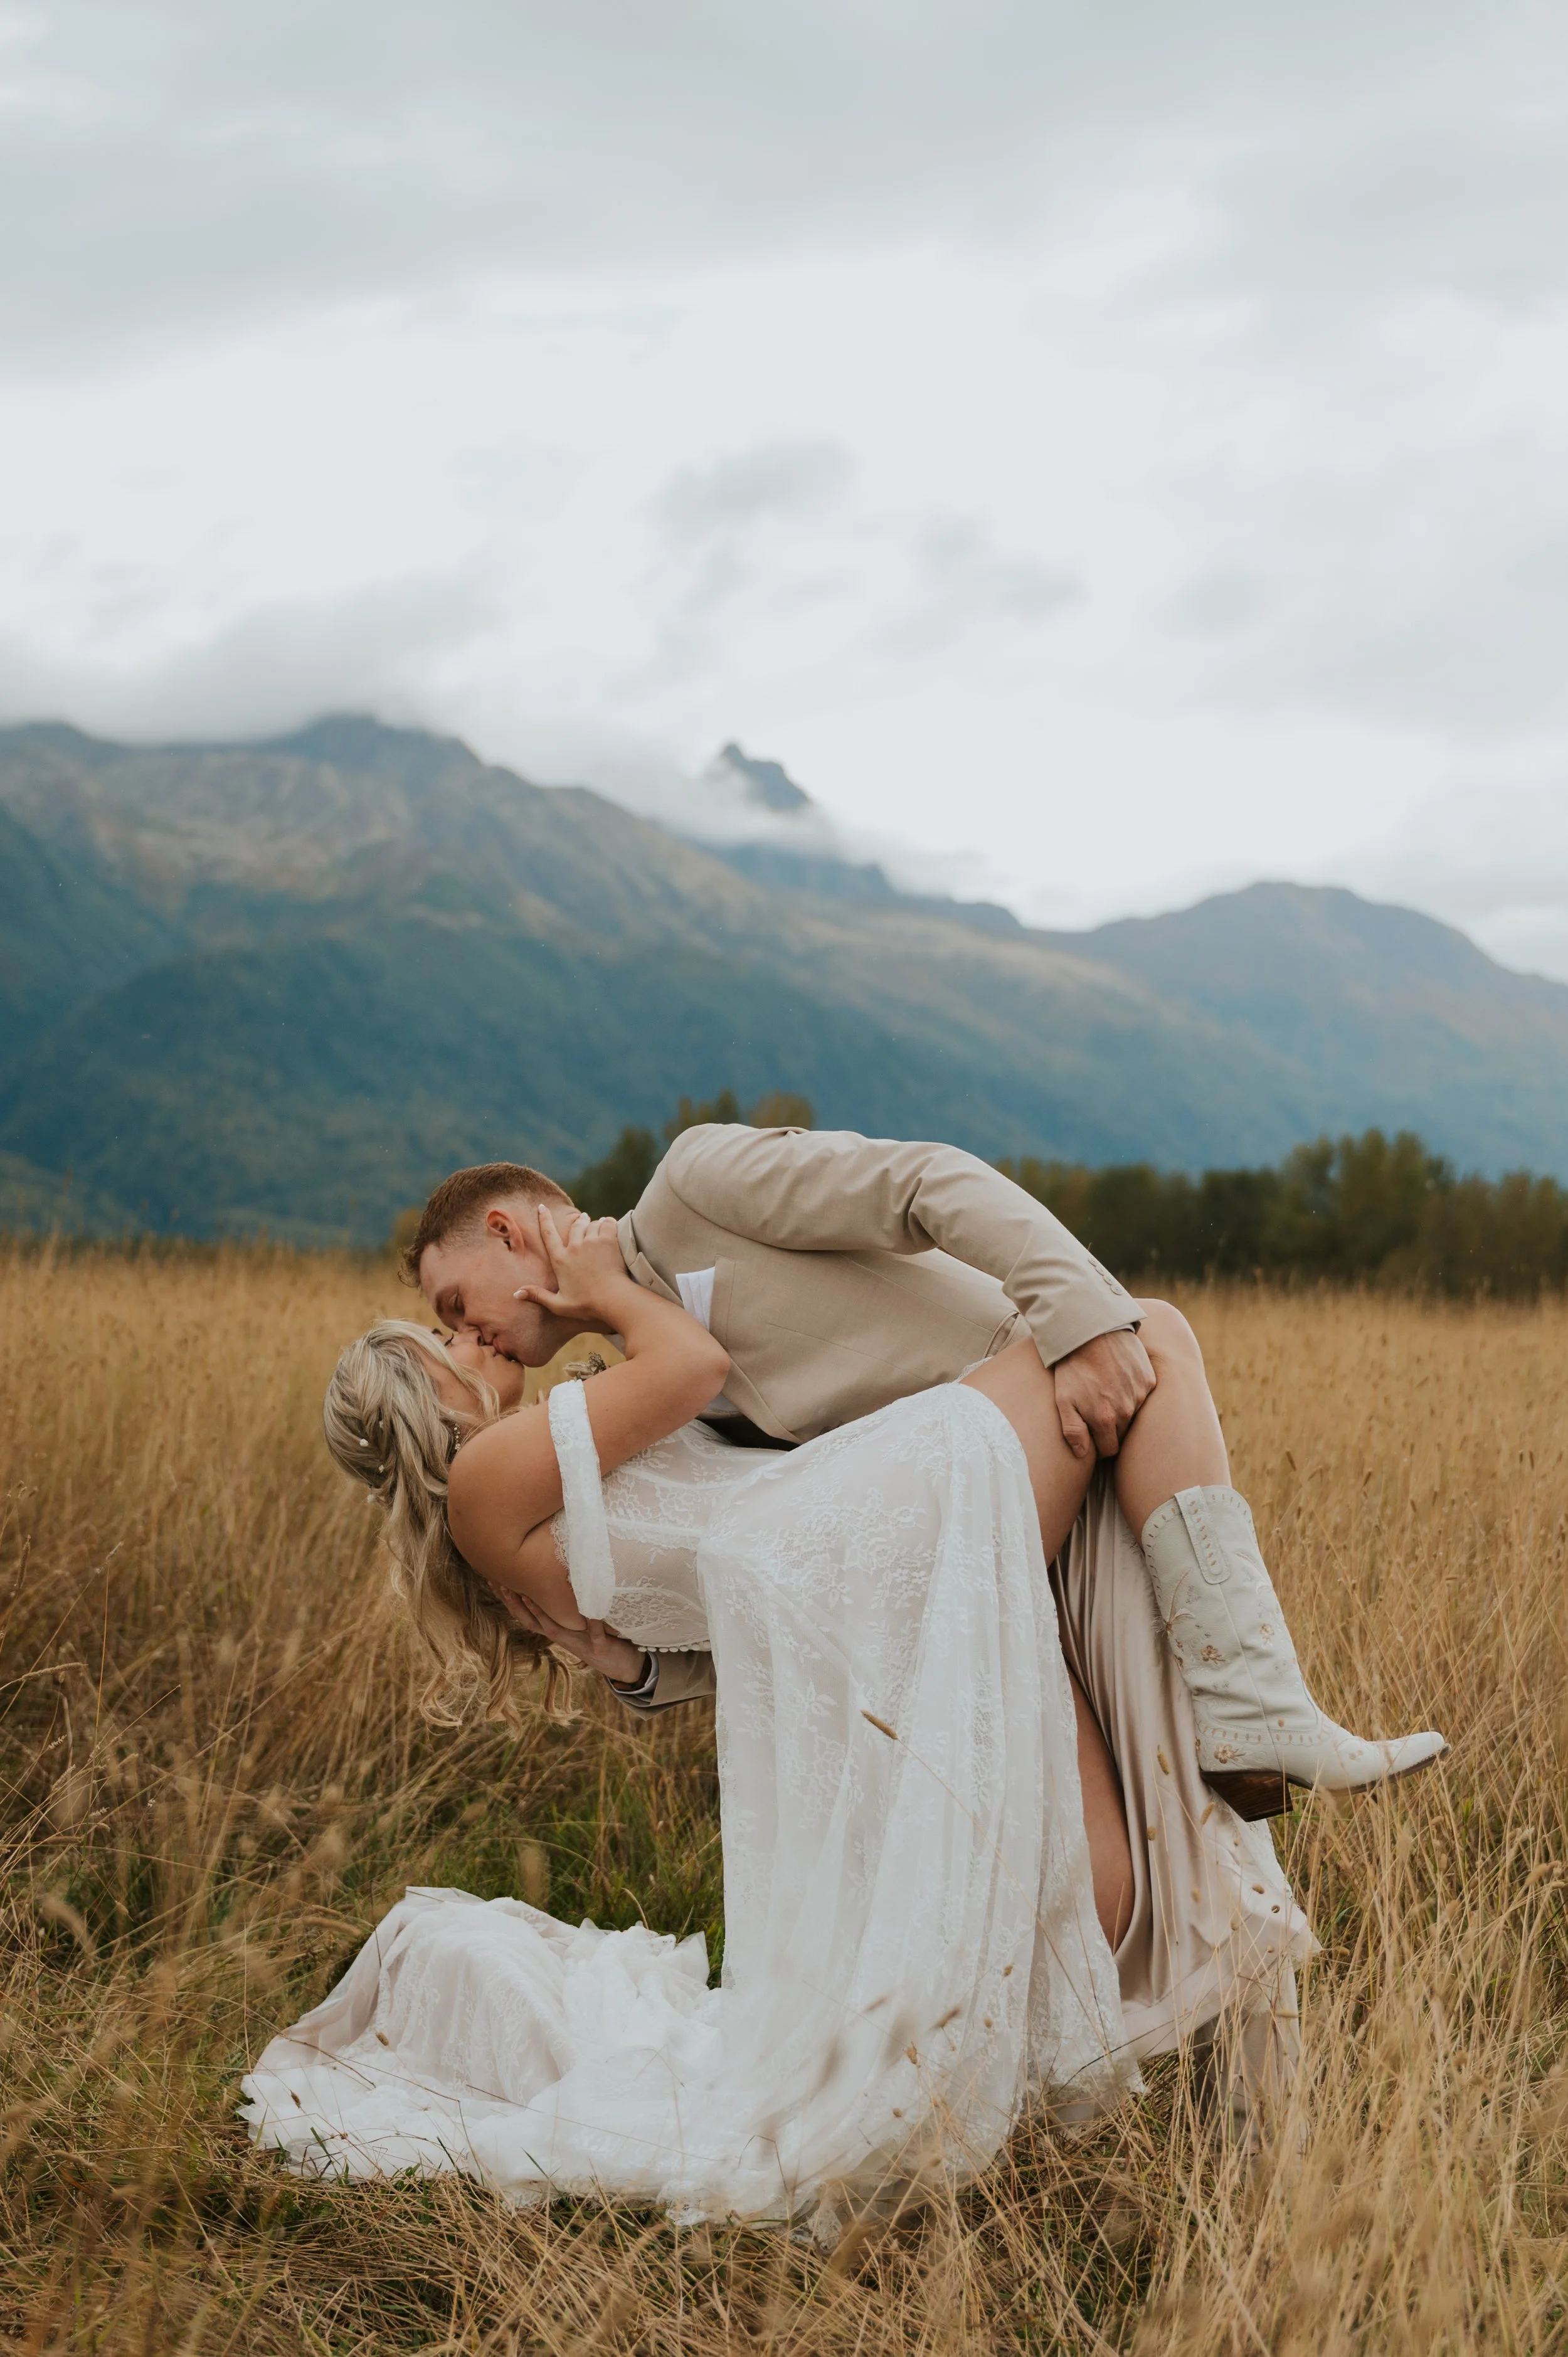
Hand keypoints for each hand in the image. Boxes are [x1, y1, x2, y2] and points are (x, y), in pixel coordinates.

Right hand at [491, 1584, 648, 1685]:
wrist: (625, 1666)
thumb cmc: (602, 1637)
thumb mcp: (581, 1620)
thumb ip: (568, 1603)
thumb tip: (559, 1574)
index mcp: (557, 1630)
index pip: (525, 1615)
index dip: (509, 1600)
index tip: (494, 1580)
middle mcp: (563, 1637)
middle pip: (531, 1621)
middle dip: (515, 1603)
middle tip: (501, 1583)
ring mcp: (580, 1643)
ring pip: (554, 1628)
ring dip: (540, 1612)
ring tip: (528, 1595)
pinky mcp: (599, 1647)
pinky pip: (595, 1633)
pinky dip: (594, 1622)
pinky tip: (592, 1610)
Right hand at [512, 1207, 631, 1328]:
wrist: (612, 1299)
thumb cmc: (586, 1304)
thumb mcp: (558, 1304)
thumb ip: (538, 1296)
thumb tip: (516, 1293)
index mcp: (560, 1260)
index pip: (548, 1235)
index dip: (544, 1219)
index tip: (542, 1207)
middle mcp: (574, 1248)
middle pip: (574, 1226)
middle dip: (578, 1220)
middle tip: (582, 1217)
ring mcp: (591, 1243)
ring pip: (591, 1224)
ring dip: (593, 1223)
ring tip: (596, 1223)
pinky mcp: (608, 1241)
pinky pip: (606, 1224)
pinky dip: (607, 1222)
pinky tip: (608, 1223)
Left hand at [1052, 1328, 1155, 1460]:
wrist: (1092, 1332)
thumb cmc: (1073, 1367)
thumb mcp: (1063, 1400)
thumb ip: (1073, 1431)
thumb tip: (1082, 1454)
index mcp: (1105, 1420)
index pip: (1110, 1449)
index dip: (1100, 1444)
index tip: (1092, 1433)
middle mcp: (1127, 1410)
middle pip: (1122, 1433)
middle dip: (1111, 1427)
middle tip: (1097, 1408)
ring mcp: (1140, 1394)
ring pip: (1133, 1414)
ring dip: (1122, 1408)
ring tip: (1107, 1390)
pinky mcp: (1148, 1379)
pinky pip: (1142, 1395)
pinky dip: (1132, 1391)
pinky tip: (1119, 1378)